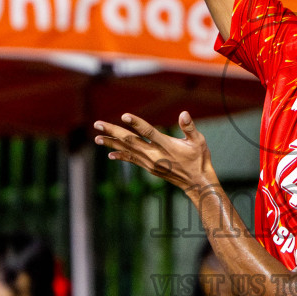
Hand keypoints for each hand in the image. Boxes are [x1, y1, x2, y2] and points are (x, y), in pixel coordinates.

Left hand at [94, 112, 215, 195]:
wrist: (196, 182)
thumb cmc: (199, 158)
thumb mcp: (198, 141)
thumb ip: (189, 127)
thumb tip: (184, 113)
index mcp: (166, 146)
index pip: (149, 132)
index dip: (136, 123)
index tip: (124, 116)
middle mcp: (155, 155)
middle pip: (130, 141)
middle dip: (113, 131)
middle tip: (97, 124)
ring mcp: (150, 162)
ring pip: (127, 150)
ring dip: (111, 143)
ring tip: (97, 138)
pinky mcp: (149, 167)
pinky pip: (132, 160)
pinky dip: (120, 155)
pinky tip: (110, 153)